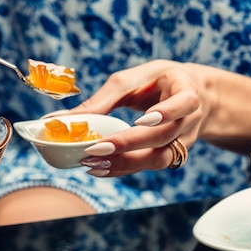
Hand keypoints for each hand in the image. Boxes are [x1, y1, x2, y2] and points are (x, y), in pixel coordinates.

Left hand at [67, 60, 206, 175]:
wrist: (192, 95)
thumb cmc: (156, 82)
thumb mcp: (132, 80)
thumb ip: (102, 100)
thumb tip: (58, 118)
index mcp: (187, 90)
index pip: (185, 103)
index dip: (167, 112)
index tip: (143, 119)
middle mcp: (190, 119)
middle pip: (165, 137)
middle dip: (129, 144)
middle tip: (96, 148)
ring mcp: (184, 140)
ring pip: (160, 158)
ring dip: (126, 163)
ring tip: (93, 163)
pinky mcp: (172, 155)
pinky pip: (150, 166)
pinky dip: (124, 169)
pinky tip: (99, 169)